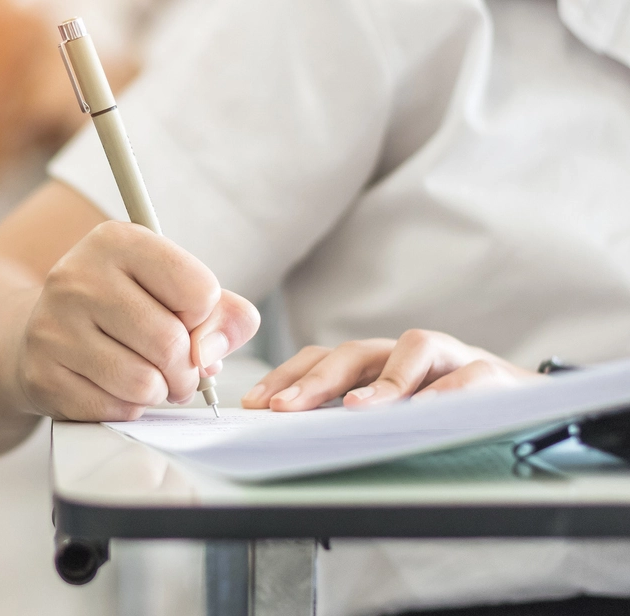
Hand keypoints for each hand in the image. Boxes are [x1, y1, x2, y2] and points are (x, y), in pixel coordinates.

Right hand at [12, 221, 259, 420]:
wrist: (44, 329)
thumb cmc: (122, 307)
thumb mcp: (173, 289)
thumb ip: (222, 313)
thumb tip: (210, 354)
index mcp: (116, 240)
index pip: (198, 290)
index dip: (203, 317)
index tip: (184, 319)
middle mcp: (78, 276)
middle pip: (171, 343)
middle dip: (187, 370)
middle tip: (179, 371)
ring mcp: (53, 326)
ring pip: (144, 383)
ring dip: (159, 391)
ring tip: (149, 379)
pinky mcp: (42, 374)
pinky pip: (114, 409)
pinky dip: (128, 408)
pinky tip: (114, 388)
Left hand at [242, 329, 539, 411]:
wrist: (533, 408)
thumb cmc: (451, 414)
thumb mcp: (397, 417)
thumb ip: (353, 420)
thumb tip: (292, 438)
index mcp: (378, 362)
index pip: (323, 358)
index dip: (287, 375)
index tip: (254, 403)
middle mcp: (408, 353)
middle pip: (355, 352)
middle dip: (315, 379)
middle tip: (284, 408)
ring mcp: (451, 357)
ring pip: (413, 349)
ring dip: (381, 381)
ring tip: (354, 410)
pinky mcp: (494, 373)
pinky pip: (470, 375)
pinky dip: (447, 392)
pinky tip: (426, 411)